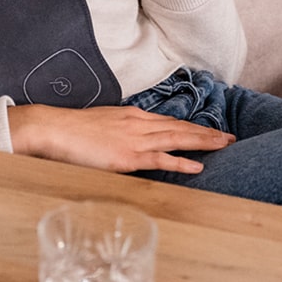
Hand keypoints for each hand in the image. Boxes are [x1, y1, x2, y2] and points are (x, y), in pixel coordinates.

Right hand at [8, 104, 234, 173]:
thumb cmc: (70, 129)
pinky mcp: (127, 156)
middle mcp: (136, 123)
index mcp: (128, 115)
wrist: (52, 129)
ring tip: (224, 145)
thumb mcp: (99, 126)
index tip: (206, 130)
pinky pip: (161, 159)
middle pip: (178, 127)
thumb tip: (124, 143)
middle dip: (205, 132)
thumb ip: (116, 132)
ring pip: (176, 138)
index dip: (188, 126)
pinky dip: (181, 162)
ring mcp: (133, 139)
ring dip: (202, 142)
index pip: (166, 121)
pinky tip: (198, 165)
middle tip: (228, 137)